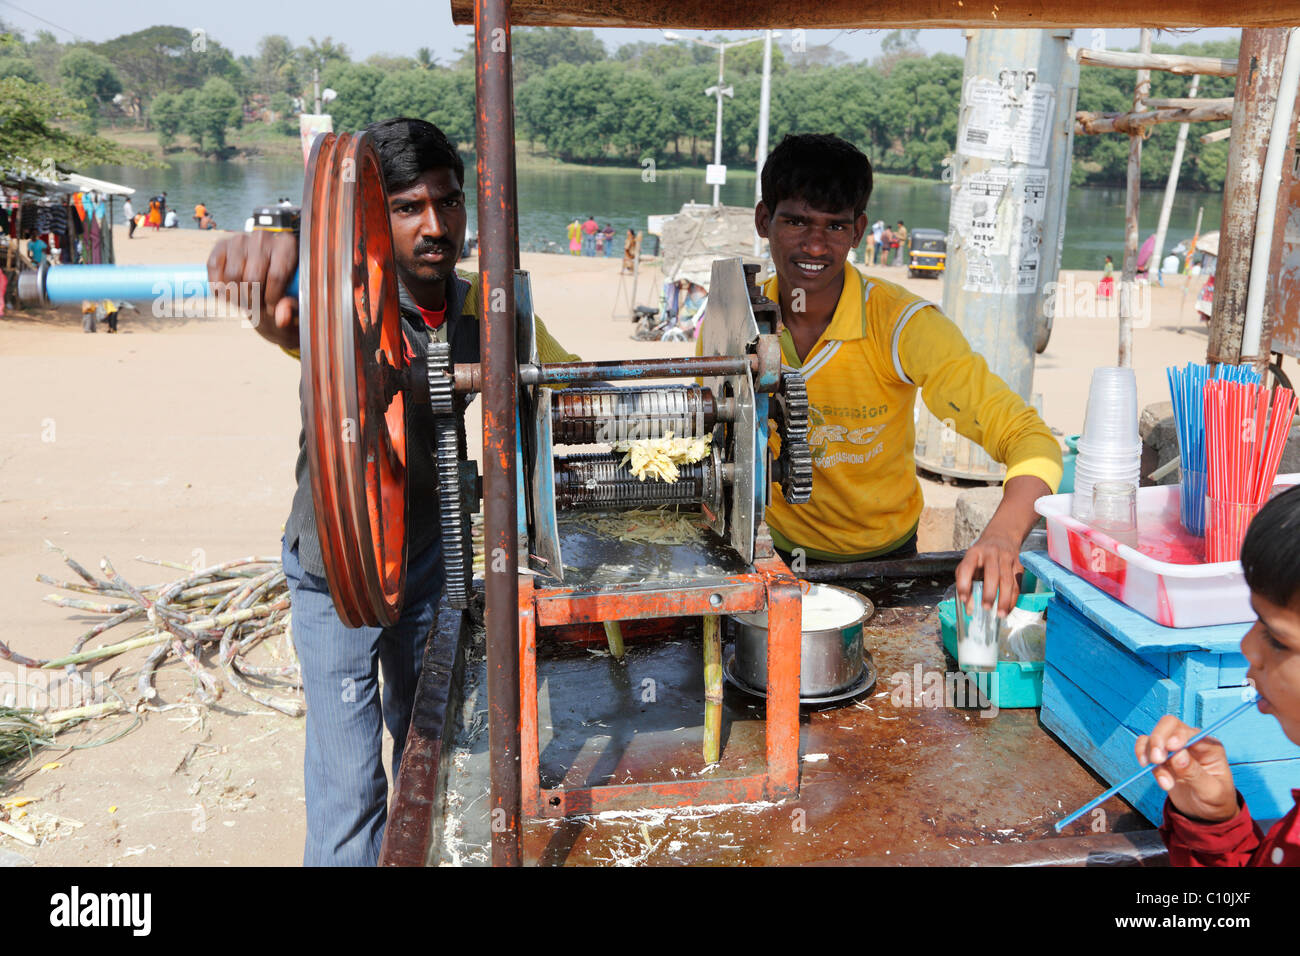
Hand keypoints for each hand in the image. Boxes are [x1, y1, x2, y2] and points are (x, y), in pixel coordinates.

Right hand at [206, 231, 298, 349]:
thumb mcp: (293, 305)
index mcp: (287, 246)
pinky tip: (229, 293)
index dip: (271, 298)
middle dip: (253, 300)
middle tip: (256, 306)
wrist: (262, 286)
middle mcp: (263, 238)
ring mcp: (240, 240)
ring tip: (244, 301)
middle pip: (253, 278)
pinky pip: (214, 269)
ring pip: (232, 276)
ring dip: (235, 296)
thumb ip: (292, 311)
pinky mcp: (220, 245)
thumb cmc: (281, 294)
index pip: (276, 276)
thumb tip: (282, 314)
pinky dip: (218, 287)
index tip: (271, 309)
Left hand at [954, 475, 1050, 615]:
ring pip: (1008, 580)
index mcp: (974, 553)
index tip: (963, 599)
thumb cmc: (981, 556)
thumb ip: (966, 583)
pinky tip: (1008, 609)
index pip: (966, 567)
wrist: (1002, 537)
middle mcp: (991, 554)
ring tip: (1000, 615)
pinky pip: (1017, 584)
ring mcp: (1007, 558)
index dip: (964, 584)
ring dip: (1004, 599)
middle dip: (989, 592)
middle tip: (985, 608)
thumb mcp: (969, 563)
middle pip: (992, 574)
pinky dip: (1013, 599)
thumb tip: (969, 608)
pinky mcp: (1018, 565)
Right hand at [1135, 715, 1237, 822]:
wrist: (1206, 814)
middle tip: (1156, 759)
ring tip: (1163, 781)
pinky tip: (1149, 771)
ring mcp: (1174, 749)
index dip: (1178, 737)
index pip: (1190, 732)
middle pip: (1169, 725)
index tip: (1170, 749)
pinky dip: (1143, 757)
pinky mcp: (1161, 757)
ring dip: (1150, 754)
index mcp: (1209, 746)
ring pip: (1153, 736)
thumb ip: (1195, 773)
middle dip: (1158, 738)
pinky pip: (1145, 748)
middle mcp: (1191, 742)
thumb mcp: (1211, 791)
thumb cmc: (1216, 801)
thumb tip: (1178, 755)